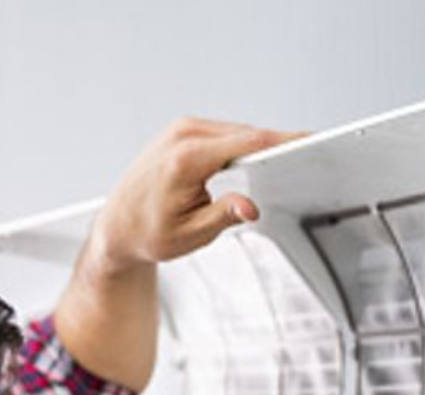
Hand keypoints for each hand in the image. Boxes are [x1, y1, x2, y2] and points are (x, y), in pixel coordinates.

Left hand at [90, 117, 294, 272]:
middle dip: (273, 148)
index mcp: (186, 159)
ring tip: (276, 168)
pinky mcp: (182, 131)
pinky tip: (250, 161)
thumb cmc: (146, 235)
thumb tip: (251, 208)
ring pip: (236, 133)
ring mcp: (181, 129)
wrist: (116, 226)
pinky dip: (239, 146)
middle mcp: (183, 135)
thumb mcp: (189, 235)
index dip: (283, 142)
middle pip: (246, 134)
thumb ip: (223, 216)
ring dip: (255, 149)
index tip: (308, 141)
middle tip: (300, 164)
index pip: (249, 142)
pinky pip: (222, 134)